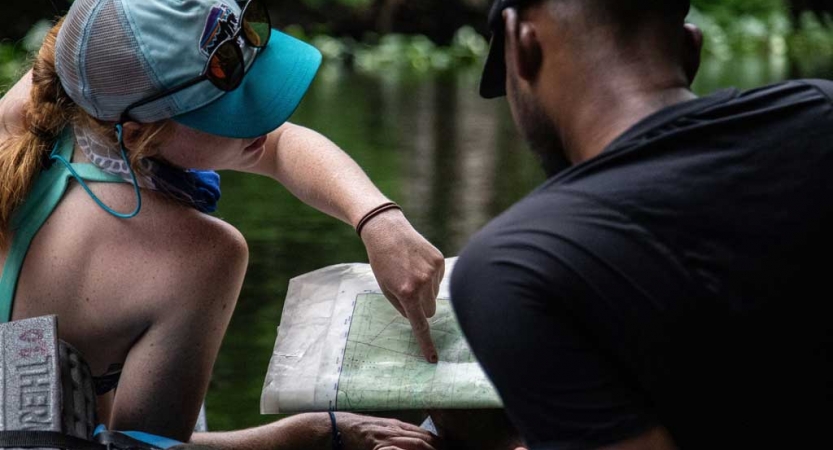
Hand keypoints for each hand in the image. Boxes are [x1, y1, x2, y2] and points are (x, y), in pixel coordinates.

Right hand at [337, 412, 441, 449]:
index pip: (425, 434)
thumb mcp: (383, 429)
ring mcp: (388, 438)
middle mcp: (395, 430)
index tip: (449, 448)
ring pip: (416, 443)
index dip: (439, 442)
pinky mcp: (379, 446)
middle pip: (424, 439)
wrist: (339, 427)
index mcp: (397, 426)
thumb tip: (415, 441)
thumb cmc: (360, 430)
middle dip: (438, 448)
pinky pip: (397, 449)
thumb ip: (398, 433)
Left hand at [360, 208, 444, 362]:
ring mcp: (433, 271)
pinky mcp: (439, 261)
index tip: (433, 359)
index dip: (426, 343)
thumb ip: (402, 307)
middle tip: (408, 293)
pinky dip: (430, 277)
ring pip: (434, 295)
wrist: (387, 231)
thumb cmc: (382, 262)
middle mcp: (423, 283)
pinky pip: (439, 279)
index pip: (420, 324)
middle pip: (430, 311)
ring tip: (410, 272)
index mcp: (407, 292)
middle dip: (421, 307)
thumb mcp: (385, 288)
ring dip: (425, 290)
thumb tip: (418, 317)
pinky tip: (417, 264)